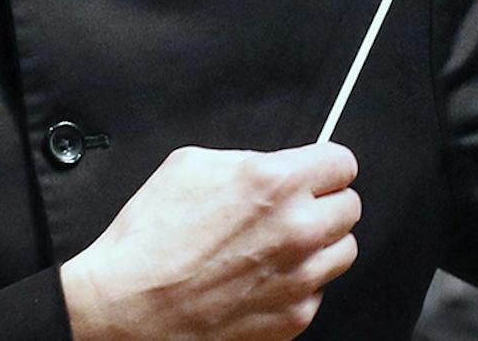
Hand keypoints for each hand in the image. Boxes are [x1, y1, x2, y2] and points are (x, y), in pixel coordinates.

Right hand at [60, 143, 360, 340]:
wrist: (127, 308)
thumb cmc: (149, 242)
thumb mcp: (190, 166)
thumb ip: (246, 159)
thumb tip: (269, 164)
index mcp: (276, 184)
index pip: (342, 163)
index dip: (326, 165)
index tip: (319, 172)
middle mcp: (297, 231)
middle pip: (351, 207)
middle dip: (325, 204)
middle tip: (296, 210)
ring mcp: (299, 278)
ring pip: (343, 252)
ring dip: (319, 246)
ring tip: (280, 247)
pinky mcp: (293, 317)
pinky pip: (317, 293)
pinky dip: (297, 285)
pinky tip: (262, 279)